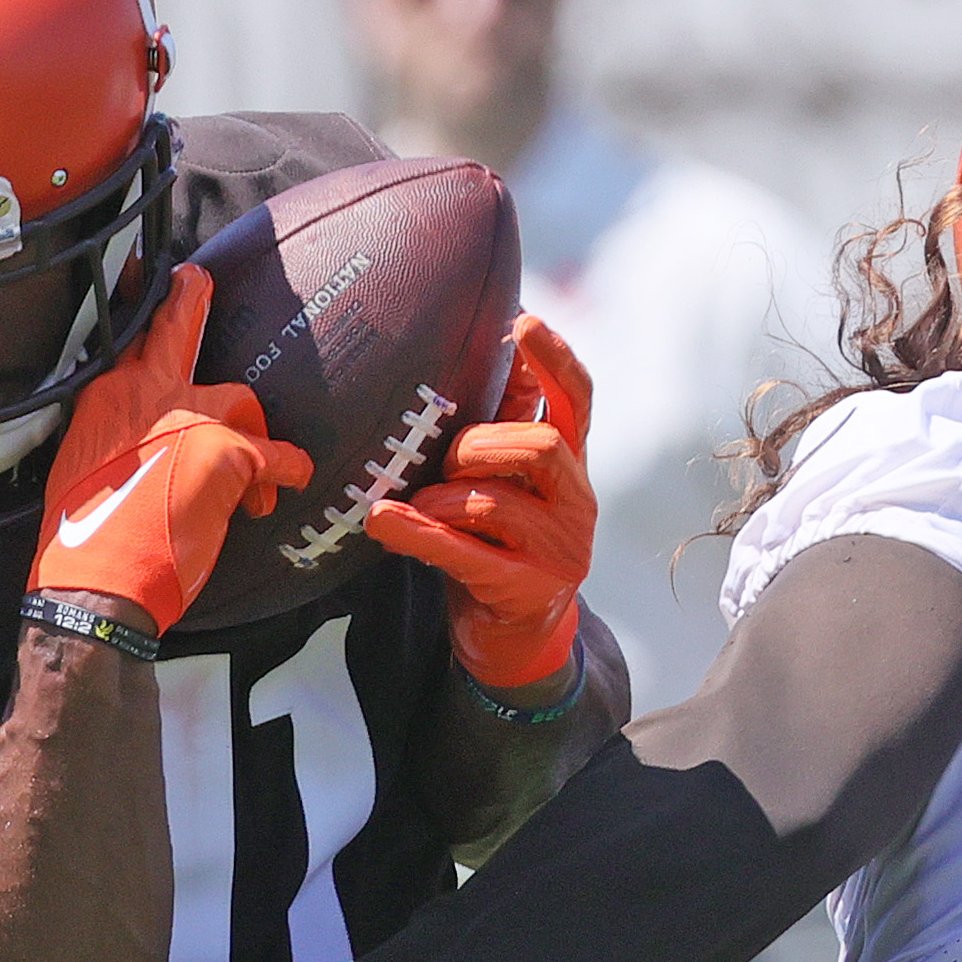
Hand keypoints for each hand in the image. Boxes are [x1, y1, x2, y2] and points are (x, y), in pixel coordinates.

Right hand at [31, 264, 313, 629]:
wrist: (99, 577)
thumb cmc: (88, 536)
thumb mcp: (85, 468)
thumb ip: (116, 439)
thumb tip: (139, 445)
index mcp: (106, 399)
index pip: (130, 343)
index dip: (147, 323)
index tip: (150, 286)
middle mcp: (144, 394)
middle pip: (175, 328)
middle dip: (190, 299)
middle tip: (198, 280)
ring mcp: (188, 416)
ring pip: (237, 398)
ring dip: (250, 431)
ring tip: (254, 463)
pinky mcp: (228, 450)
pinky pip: (275, 454)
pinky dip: (286, 469)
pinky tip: (290, 480)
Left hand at [363, 314, 594, 688]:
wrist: (512, 639)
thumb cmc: (500, 547)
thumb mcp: (508, 485)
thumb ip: (502, 433)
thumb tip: (490, 355)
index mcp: (572, 467)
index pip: (578, 401)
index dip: (555, 361)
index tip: (524, 322)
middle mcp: (577, 503)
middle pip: (543, 445)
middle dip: (481, 444)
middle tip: (445, 461)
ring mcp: (560, 551)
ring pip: (498, 503)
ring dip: (444, 498)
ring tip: (417, 505)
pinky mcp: (528, 590)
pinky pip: (466, 553)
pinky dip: (418, 534)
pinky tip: (383, 522)